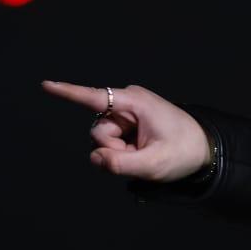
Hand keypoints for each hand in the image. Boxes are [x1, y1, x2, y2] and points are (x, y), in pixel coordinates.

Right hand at [42, 80, 210, 182]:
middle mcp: (126, 103)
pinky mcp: (126, 125)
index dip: (68, 93)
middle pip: (98, 131)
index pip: (95, 98)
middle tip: (142, 155)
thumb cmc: (185, 152)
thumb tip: (95, 158)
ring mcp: (126, 114)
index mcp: (135, 102)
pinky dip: (123, 154)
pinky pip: (112, 144)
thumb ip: (121, 164)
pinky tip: (141, 153)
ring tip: (145, 154)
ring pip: (103, 140)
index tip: (45, 85)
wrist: (205, 150)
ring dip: (120, 153)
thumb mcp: (155, 164)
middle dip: (113, 149)